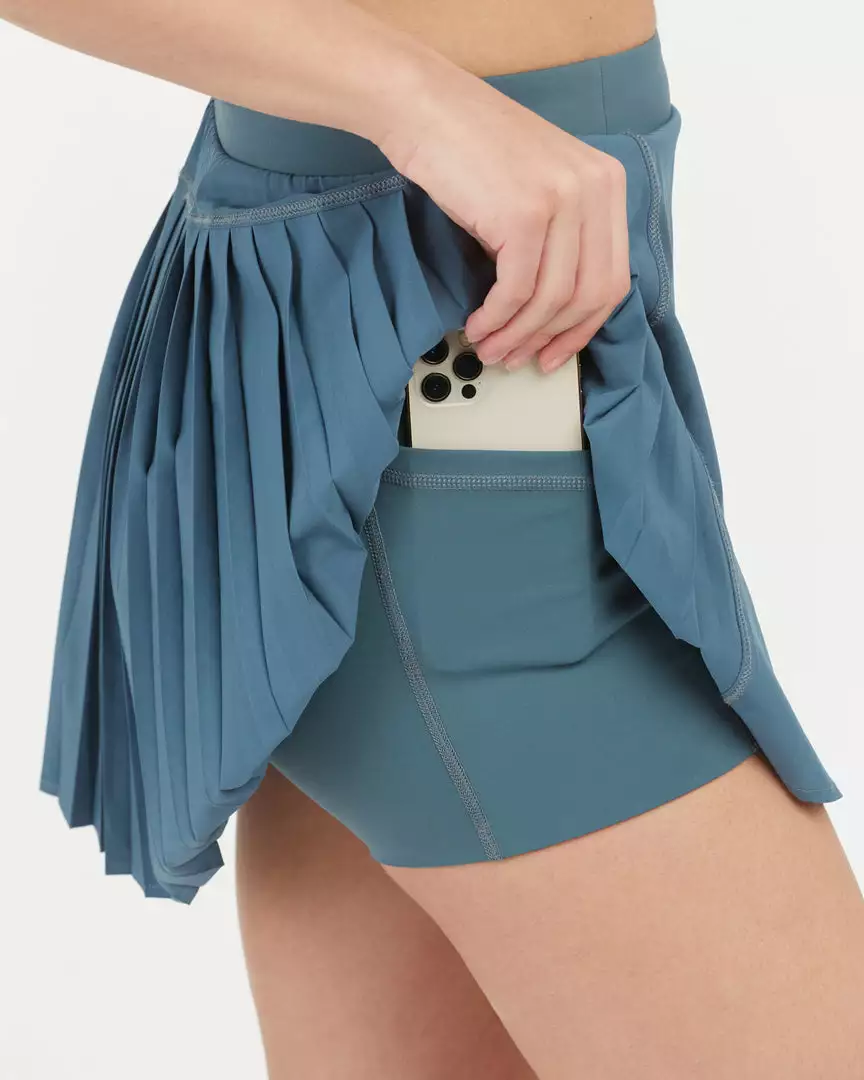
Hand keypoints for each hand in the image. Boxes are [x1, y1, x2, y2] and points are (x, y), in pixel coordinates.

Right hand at [377, 66, 629, 371]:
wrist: (425, 106)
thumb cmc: (469, 147)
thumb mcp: (536, 188)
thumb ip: (558, 237)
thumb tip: (550, 311)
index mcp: (606, 183)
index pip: (612, 278)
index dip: (583, 328)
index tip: (557, 351)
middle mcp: (594, 189)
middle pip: (589, 296)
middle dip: (551, 338)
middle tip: (520, 358)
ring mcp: (562, 200)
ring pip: (552, 300)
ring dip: (518, 336)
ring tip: (491, 348)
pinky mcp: (523, 215)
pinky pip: (516, 291)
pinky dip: (497, 319)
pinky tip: (479, 325)